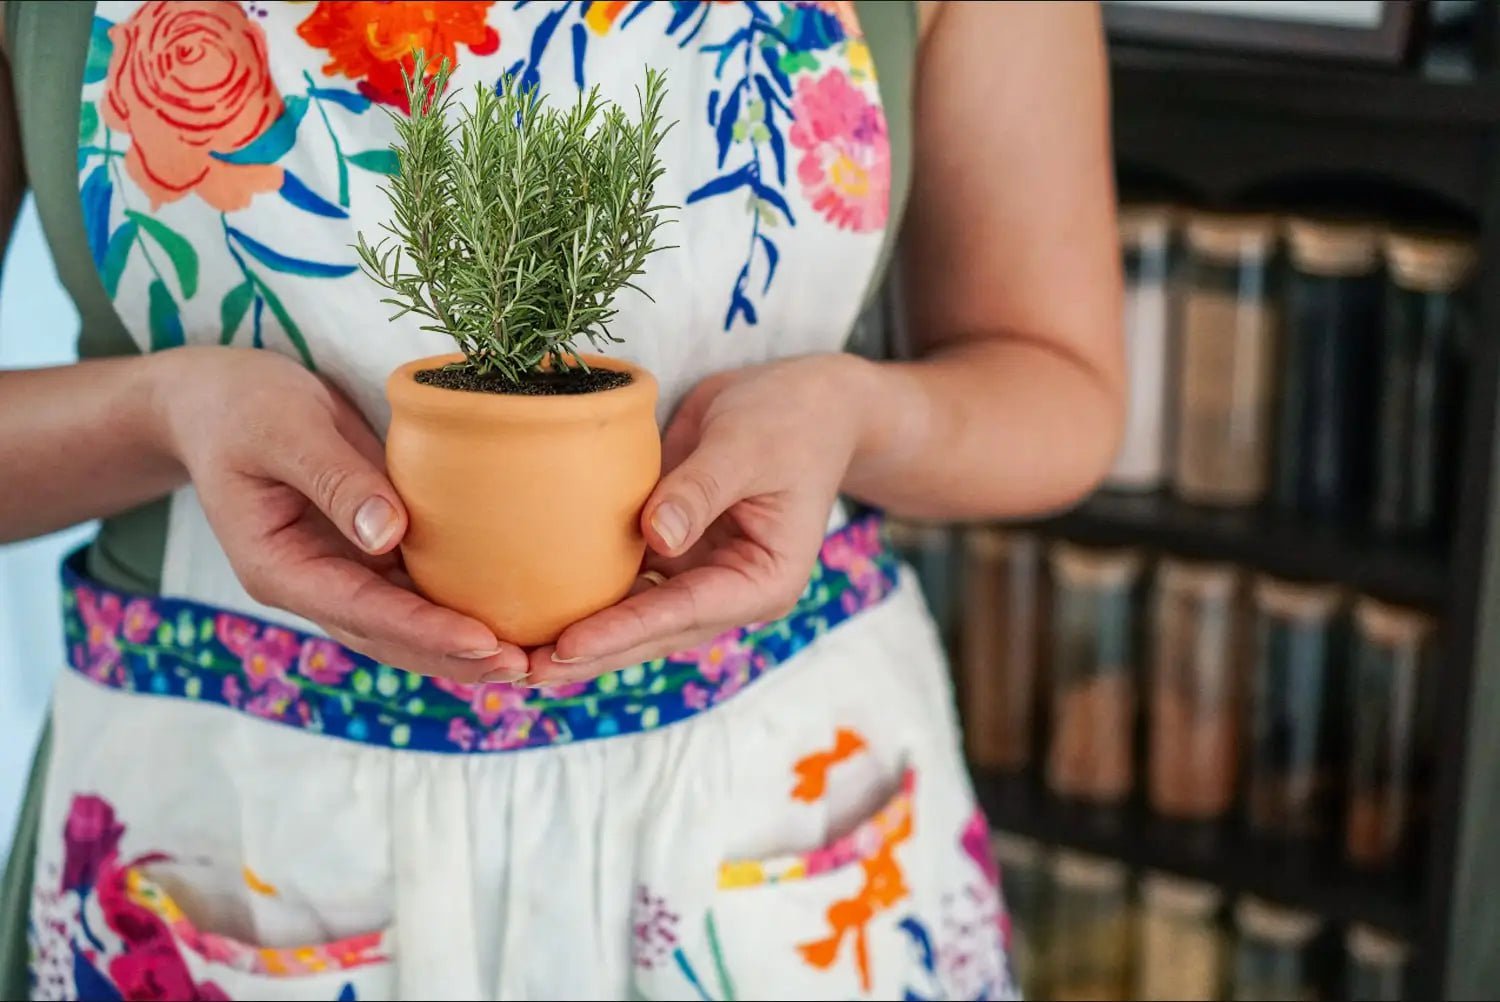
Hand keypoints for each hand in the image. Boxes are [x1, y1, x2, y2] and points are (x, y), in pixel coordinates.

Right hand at [155, 347, 526, 681]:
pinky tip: (507, 616)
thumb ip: (334, 479)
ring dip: (463, 647)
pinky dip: (457, 609)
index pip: (362, 611)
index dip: (425, 630)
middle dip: (456, 657)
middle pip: (389, 637)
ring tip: (529, 657)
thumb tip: (388, 534)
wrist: (215, 400)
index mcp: (280, 567)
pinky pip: (413, 592)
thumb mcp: (283, 429)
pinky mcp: (364, 555)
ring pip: (405, 627)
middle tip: (526, 665)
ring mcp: (338, 575)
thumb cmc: (243, 406)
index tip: (484, 641)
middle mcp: (311, 585)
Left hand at [523, 354, 876, 683]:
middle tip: (520, 672)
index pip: (683, 611)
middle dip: (589, 655)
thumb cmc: (789, 418)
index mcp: (763, 580)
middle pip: (653, 633)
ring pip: (634, 619)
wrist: (804, 402)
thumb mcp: (748, 444)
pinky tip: (535, 611)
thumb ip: (702, 489)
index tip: (566, 646)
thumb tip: (656, 538)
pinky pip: (627, 585)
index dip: (622, 631)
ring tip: (513, 658)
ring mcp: (702, 578)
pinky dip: (585, 598)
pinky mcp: (676, 556)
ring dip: (580, 638)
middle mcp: (731, 592)